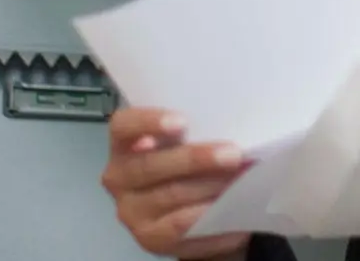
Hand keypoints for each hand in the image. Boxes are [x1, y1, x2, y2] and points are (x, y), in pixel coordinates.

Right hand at [101, 106, 252, 259]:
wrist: (191, 211)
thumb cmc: (189, 165)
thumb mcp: (186, 143)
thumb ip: (196, 133)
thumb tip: (233, 128)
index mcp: (124, 143)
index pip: (123, 125)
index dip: (148, 122)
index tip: (182, 122)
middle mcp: (119, 177)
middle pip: (151, 165)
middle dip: (195, 159)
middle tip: (232, 154)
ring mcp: (131, 211)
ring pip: (171, 195)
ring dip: (210, 186)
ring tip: (240, 178)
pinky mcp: (150, 238)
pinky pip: (182, 226)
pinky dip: (210, 214)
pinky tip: (233, 207)